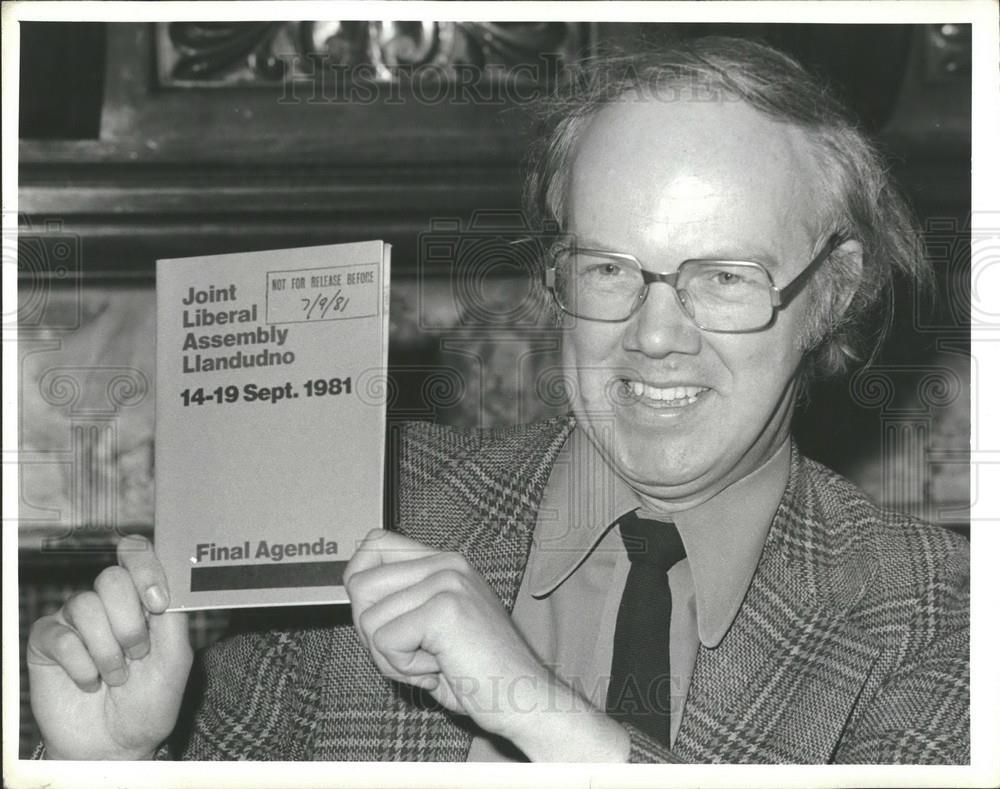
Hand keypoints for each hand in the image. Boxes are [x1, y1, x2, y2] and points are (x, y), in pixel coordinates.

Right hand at [27, 535, 192, 759]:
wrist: (116, 745)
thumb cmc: (150, 701)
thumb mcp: (176, 659)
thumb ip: (174, 617)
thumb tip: (170, 579)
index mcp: (142, 598)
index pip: (137, 554)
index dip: (145, 568)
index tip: (157, 604)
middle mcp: (108, 603)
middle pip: (111, 578)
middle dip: (129, 622)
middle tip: (138, 654)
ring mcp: (76, 620)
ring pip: (85, 605)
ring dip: (107, 650)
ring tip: (116, 677)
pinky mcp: (48, 641)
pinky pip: (61, 636)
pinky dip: (81, 666)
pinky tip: (90, 682)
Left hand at [343, 529, 628, 760]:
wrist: (526, 699)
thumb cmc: (479, 672)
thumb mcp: (434, 627)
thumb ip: (403, 602)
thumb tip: (354, 585)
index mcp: (445, 563)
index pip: (375, 544)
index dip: (361, 581)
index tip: (382, 618)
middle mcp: (447, 564)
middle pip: (360, 583)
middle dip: (373, 631)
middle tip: (413, 653)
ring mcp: (447, 582)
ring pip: (368, 618)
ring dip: (391, 657)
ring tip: (433, 663)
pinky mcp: (445, 609)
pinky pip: (386, 641)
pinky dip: (404, 668)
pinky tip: (439, 669)